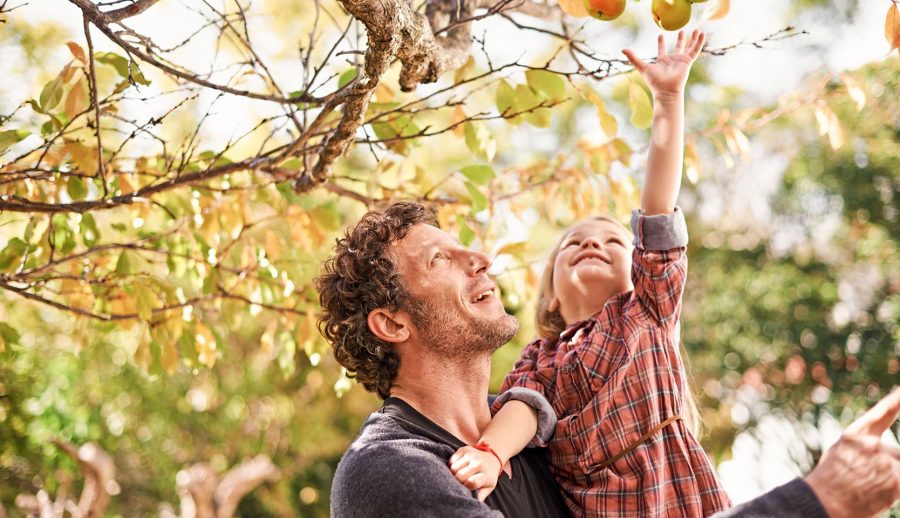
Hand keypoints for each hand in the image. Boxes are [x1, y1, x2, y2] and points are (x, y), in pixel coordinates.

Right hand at [449, 445, 501, 501]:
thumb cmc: (488, 476)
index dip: (466, 487)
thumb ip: (481, 495)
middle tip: (461, 482)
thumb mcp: (488, 487)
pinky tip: (459, 467)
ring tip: (459, 475)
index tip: (466, 487)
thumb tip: (473, 503)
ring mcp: (471, 455)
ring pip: (453, 468)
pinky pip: (452, 460)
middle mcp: (479, 463)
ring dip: (453, 473)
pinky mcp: (464, 449)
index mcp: (486, 474)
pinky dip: (452, 465)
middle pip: (460, 475)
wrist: (491, 458)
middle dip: (458, 481)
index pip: (471, 482)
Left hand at [622, 29, 705, 100]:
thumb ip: (633, 58)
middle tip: (681, 31)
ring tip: (697, 30)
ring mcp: (681, 61)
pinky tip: (702, 34)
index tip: (660, 35)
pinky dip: (699, 42)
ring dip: (692, 39)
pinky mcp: (687, 62)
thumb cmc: (654, 81)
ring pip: (689, 47)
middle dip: (680, 39)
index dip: (661, 43)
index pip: (662, 50)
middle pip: (678, 47)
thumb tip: (622, 49)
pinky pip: (695, 50)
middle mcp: (672, 60)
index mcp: (662, 61)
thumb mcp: (642, 67)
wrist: (666, 90)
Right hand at [805, 386, 899, 517]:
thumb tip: (888, 449)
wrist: (824, 503)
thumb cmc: (830, 480)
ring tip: (866, 489)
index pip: (884, 412)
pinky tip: (875, 494)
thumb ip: (866, 447)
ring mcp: (885, 463)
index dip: (897, 400)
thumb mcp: (841, 454)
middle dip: (889, 465)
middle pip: (896, 453)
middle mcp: (872, 445)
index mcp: (854, 435)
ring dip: (889, 479)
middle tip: (868, 478)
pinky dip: (892, 489)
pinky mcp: (896, 482)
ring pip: (898, 469)